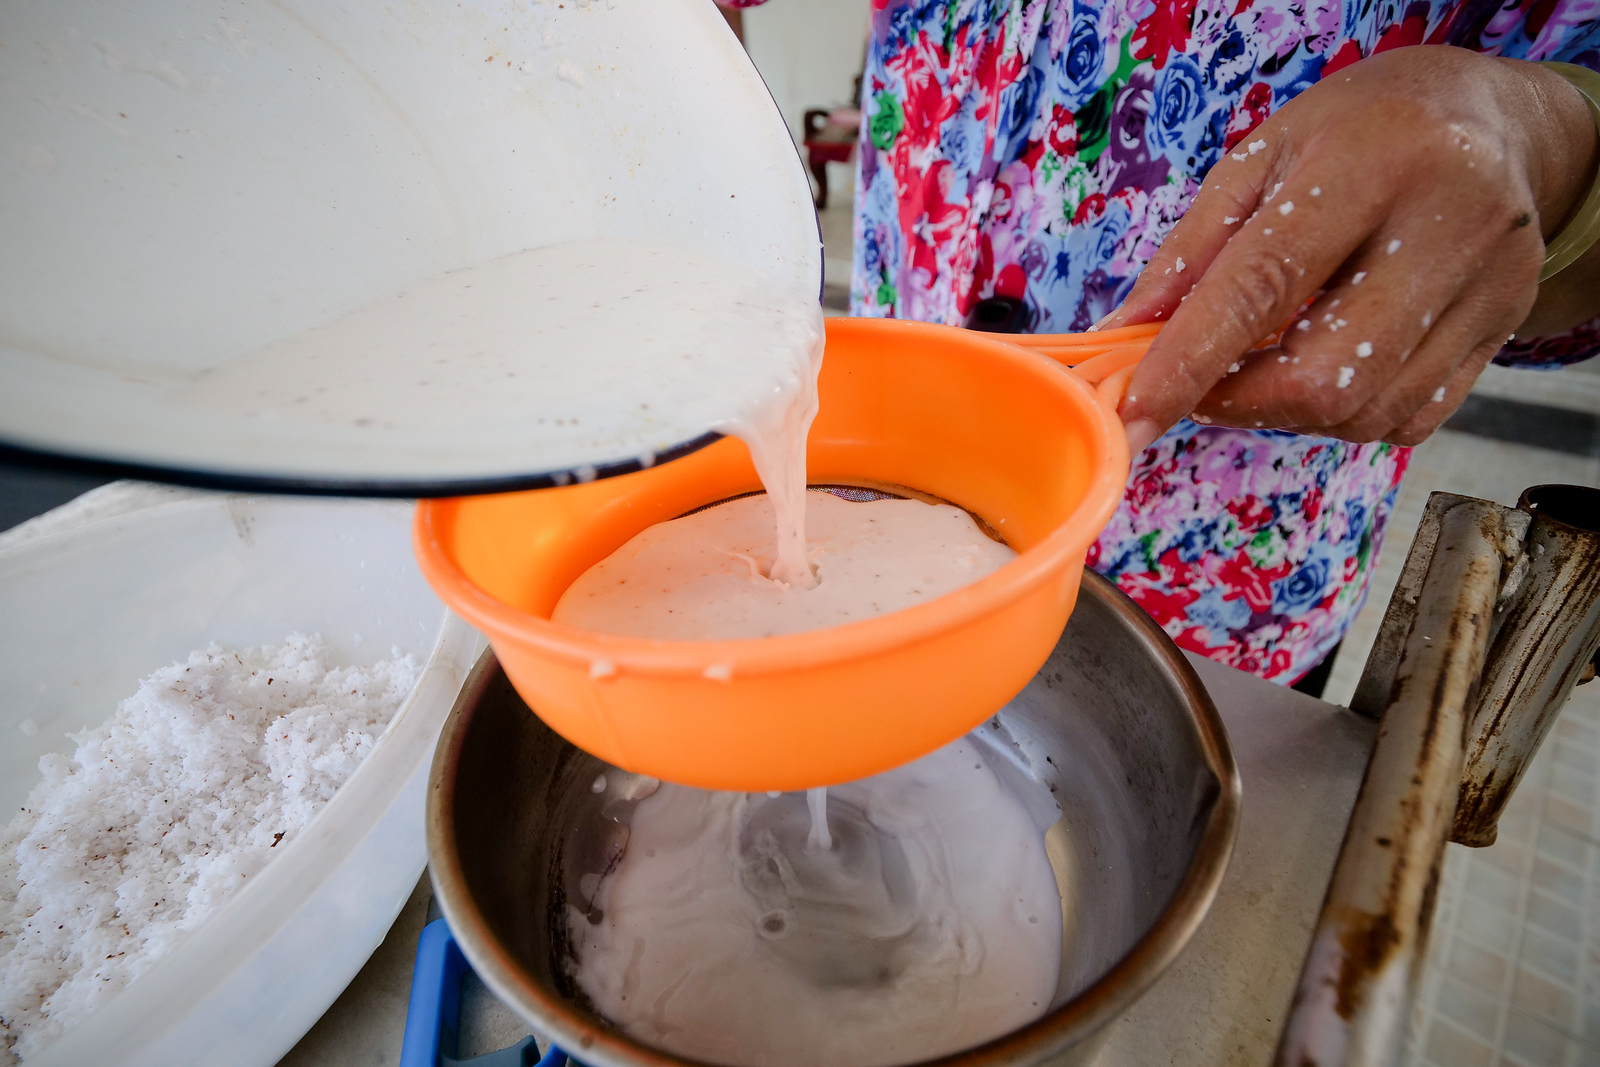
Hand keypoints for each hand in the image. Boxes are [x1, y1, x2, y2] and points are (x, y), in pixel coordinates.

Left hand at [1102, 46, 1599, 453]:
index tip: (1135, 412)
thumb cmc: (1353, 135)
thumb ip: (1189, 254)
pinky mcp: (1506, 329)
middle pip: (1324, 376)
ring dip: (1286, 413)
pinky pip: (1408, 419)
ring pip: (1365, 413)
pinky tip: (1324, 365)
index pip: (1266, 284)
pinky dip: (1344, 415)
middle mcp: (1451, 225)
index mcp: (1374, 163)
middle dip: (1238, 404)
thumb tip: (1121, 341)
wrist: (1489, 120)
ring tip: (1260, 366)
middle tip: (1198, 388)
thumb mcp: (1259, 159)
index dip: (1192, 359)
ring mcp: (1492, 285)